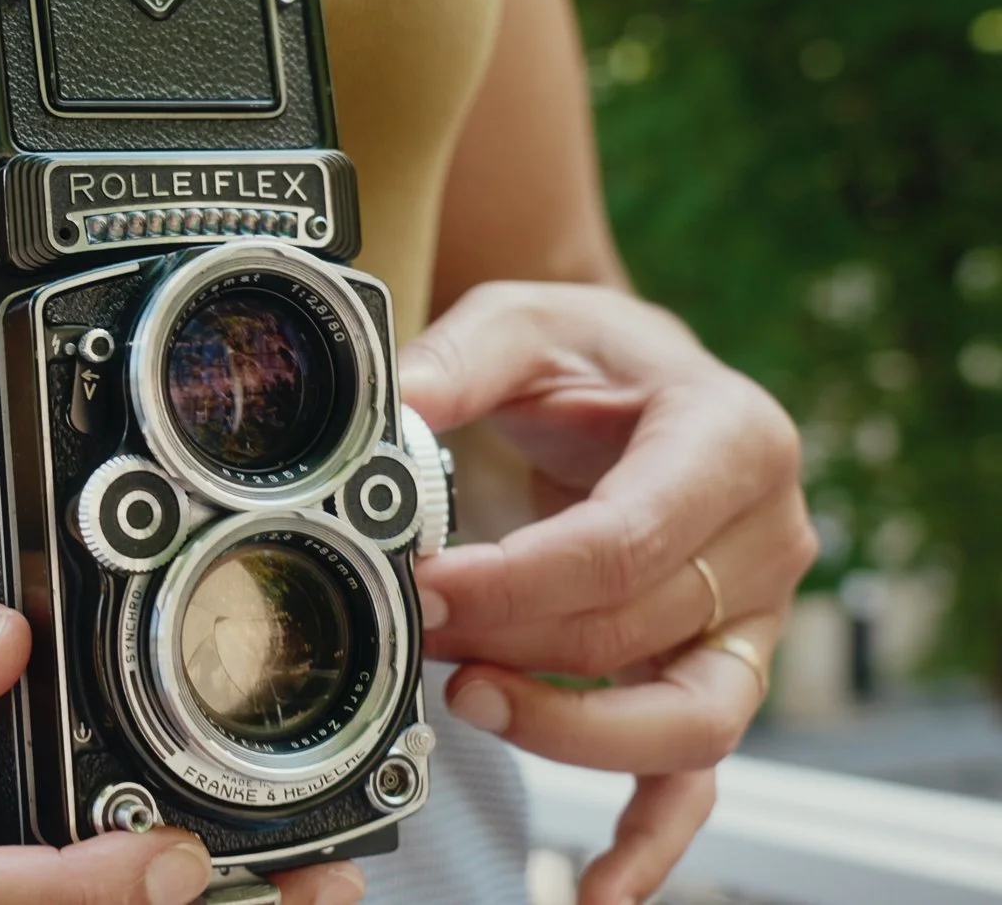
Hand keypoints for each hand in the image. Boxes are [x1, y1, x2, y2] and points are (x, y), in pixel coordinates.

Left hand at [398, 283, 816, 904]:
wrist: (635, 386)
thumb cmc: (588, 359)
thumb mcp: (527, 321)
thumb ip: (467, 358)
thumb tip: (406, 408)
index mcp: (731, 442)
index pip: (624, 543)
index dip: (516, 581)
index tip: (423, 587)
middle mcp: (764, 539)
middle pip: (636, 631)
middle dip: (511, 641)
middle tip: (413, 628)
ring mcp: (750, 620)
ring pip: (684, 719)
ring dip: (566, 729)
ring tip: (467, 701)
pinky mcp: (717, 673)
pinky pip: (699, 777)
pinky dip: (651, 839)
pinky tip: (593, 885)